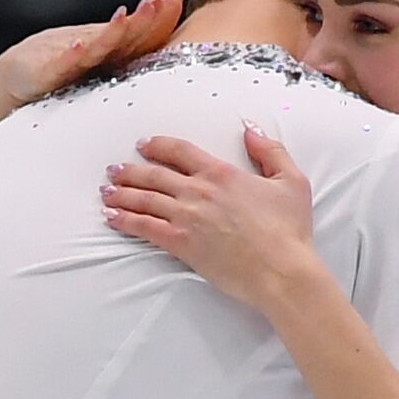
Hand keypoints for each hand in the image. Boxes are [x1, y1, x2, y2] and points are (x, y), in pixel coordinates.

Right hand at [0, 0, 184, 139]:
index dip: (160, 17)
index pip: (143, 34)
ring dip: (113, 31)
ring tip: (127, 16)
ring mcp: (71, 62)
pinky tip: (79, 46)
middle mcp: (94, 52)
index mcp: (113, 51)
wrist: (16, 82)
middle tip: (161, 0)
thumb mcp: (104, 64)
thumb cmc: (63, 74)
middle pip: (126, 35)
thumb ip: (133, 53)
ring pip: (98, 47)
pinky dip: (71, 56)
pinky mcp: (47, 75)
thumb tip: (167, 38)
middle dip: (144, 18)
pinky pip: (62, 67)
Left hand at [100, 120, 318, 307]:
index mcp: (222, 173)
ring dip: (122, 194)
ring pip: (144, 199)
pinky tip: (112, 218)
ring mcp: (186, 217)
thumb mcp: (292, 181)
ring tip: (106, 192)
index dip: (158, 145)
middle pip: (154, 174)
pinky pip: (144, 227)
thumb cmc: (289, 230)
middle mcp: (198, 191)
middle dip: (130, 170)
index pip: (180, 151)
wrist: (281, 269)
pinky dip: (125, 220)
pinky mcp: (181, 244)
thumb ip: (270, 150)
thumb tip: (250, 129)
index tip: (144, 145)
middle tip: (114, 170)